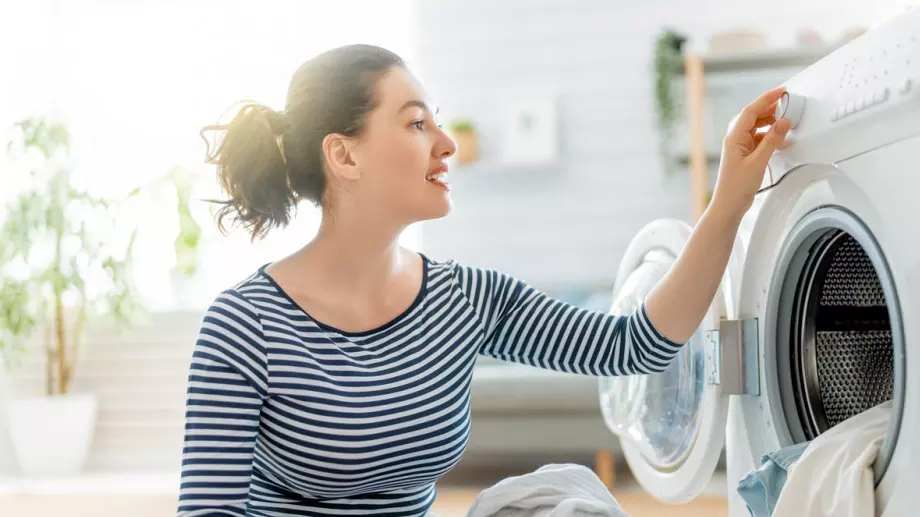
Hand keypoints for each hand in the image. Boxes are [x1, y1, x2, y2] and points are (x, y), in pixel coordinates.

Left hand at [710, 86, 791, 218]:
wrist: (729, 205)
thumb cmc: (736, 186)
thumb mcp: (758, 161)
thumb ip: (772, 140)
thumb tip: (784, 122)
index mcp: (734, 137)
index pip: (751, 110)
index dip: (767, 98)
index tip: (782, 92)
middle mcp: (735, 139)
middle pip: (754, 117)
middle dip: (771, 109)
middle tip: (788, 103)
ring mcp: (740, 147)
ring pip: (758, 128)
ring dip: (771, 122)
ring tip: (786, 120)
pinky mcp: (745, 155)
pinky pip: (759, 139)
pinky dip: (770, 136)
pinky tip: (781, 138)